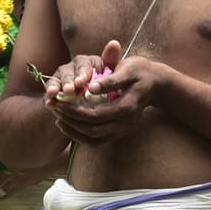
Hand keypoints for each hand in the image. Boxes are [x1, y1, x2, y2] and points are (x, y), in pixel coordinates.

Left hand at [45, 40, 164, 144]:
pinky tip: (68, 125)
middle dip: (69, 120)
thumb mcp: (128, 68)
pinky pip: (97, 141)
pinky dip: (80, 136)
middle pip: (91, 129)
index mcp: (126, 108)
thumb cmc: (140, 72)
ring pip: (93, 139)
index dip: (74, 110)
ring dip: (73, 130)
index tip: (59, 101)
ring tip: (58, 117)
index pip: (94, 115)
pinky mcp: (118, 131)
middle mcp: (124, 123)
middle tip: (54, 108)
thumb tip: (91, 88)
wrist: (156, 84)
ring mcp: (122, 130)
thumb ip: (111, 79)